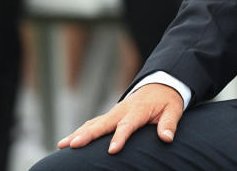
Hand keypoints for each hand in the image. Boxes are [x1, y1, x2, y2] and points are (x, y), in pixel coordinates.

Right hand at [58, 83, 183, 153]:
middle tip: (74, 145)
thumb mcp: (174, 109)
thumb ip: (169, 123)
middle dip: (89, 135)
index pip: (128, 124)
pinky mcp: (109, 116)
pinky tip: (66, 143)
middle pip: (103, 123)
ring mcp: (114, 113)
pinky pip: (92, 124)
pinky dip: (79, 132)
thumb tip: (167, 138)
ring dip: (78, 134)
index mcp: (139, 110)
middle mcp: (122, 110)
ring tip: (63, 145)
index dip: (120, 137)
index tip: (112, 150)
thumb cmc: (167, 101)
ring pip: (93, 123)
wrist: (160, 85)